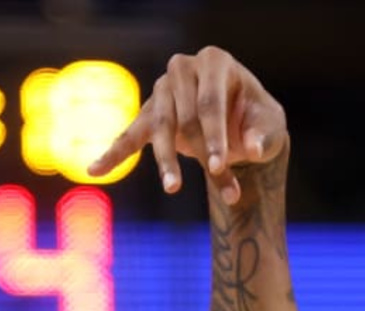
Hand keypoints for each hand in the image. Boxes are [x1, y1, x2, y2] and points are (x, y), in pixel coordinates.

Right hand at [88, 47, 287, 203]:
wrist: (241, 119)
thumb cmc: (256, 119)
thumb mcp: (270, 124)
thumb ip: (263, 135)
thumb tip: (251, 150)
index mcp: (214, 62)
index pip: (209, 103)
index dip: (214, 137)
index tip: (220, 168)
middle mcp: (183, 69)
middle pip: (186, 119)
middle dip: (203, 157)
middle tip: (227, 194)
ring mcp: (162, 90)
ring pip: (160, 129)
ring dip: (167, 162)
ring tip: (174, 188)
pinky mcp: (150, 114)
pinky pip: (130, 136)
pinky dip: (113, 154)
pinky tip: (95, 170)